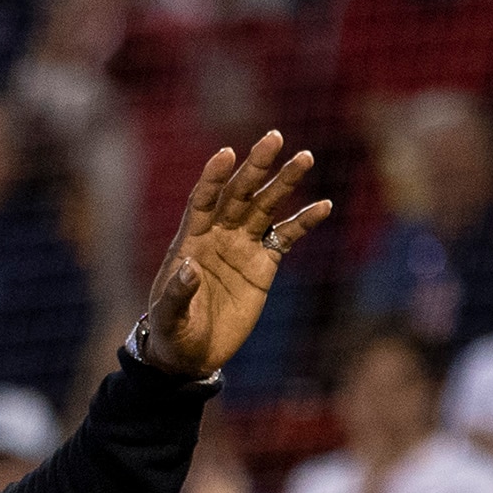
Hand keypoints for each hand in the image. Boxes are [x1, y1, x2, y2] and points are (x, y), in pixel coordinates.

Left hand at [133, 133, 328, 379]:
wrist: (193, 354)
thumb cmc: (173, 333)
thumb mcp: (168, 318)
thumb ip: (178, 293)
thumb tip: (189, 268)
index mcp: (191, 240)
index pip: (203, 199)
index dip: (214, 177)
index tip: (227, 154)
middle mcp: (218, 234)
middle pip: (239, 193)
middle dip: (255, 167)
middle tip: (273, 138)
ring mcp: (243, 246)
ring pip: (265, 206)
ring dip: (284, 182)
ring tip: (304, 158)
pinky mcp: (264, 264)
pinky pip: (286, 236)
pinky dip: (304, 221)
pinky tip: (323, 206)